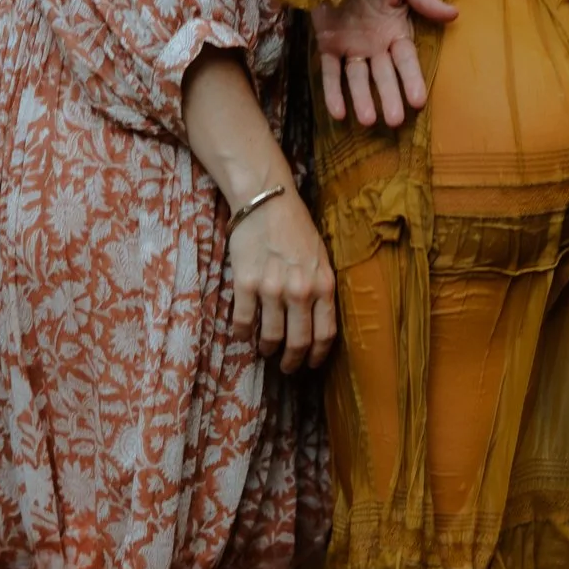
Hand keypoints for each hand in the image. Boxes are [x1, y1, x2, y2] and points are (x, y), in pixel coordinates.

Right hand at [228, 189, 335, 372]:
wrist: (266, 201)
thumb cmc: (296, 228)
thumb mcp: (321, 257)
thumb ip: (321, 287)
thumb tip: (317, 319)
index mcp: (323, 284)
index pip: (325, 333)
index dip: (317, 355)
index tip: (311, 363)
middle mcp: (300, 290)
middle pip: (299, 341)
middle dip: (292, 360)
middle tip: (287, 367)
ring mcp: (272, 288)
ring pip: (270, 335)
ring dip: (267, 348)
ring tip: (265, 350)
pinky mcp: (245, 283)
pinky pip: (243, 320)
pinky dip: (243, 333)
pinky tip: (243, 335)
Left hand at [311, 0, 457, 127]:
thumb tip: (455, 12)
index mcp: (396, 32)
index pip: (406, 61)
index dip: (412, 80)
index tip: (419, 101)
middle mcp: (375, 45)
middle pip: (384, 76)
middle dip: (390, 97)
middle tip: (395, 120)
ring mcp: (351, 47)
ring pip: (358, 79)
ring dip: (362, 99)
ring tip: (367, 120)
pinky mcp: (328, 45)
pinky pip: (330, 73)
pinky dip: (333, 93)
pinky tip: (339, 114)